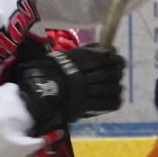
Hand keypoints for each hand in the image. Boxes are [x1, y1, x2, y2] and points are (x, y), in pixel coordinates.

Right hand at [8, 39, 125, 134]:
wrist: (38, 91)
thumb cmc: (53, 69)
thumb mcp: (69, 55)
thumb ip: (88, 52)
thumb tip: (107, 49)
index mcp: (79, 62)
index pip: (105, 58)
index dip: (114, 58)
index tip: (116, 58)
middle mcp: (84, 77)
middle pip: (109, 73)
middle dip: (117, 71)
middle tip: (118, 70)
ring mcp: (85, 93)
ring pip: (111, 88)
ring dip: (116, 85)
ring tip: (116, 84)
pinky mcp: (85, 107)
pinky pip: (107, 104)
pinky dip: (114, 100)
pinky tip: (115, 97)